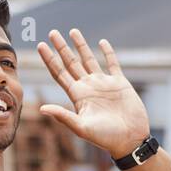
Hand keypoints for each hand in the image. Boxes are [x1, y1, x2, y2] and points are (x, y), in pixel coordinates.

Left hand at [37, 30, 149, 157]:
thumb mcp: (81, 128)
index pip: (59, 73)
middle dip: (61, 48)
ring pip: (89, 59)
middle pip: (71, 62)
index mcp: (77, 95)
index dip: (50, 59)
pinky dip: (108, 52)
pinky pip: (112, 64)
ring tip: (72, 31)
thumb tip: (42, 109)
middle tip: (52, 32)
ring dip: (81, 45)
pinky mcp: (120, 83)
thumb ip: (63, 116)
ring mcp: (103, 84)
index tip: (40, 45)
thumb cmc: (105, 137)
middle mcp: (88, 87)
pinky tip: (102, 42)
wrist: (130, 140)